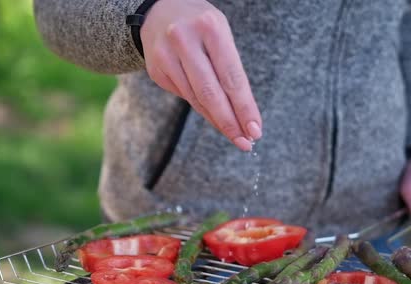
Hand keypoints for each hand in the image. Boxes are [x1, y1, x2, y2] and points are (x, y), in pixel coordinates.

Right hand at [140, 0, 260, 150]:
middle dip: (230, 122)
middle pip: (211, 93)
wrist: (157, 11)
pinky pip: (184, 96)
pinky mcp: (156, 69)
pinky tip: (214, 117)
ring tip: (235, 135)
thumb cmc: (200, 26)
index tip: (255, 130)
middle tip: (246, 143)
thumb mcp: (220, 34)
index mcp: (210, 27)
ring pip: (196, 99)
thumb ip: (230, 69)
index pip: (231, 77)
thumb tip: (242, 115)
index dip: (244, 107)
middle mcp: (184, 39)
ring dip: (218, 121)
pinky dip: (202, 109)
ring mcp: (166, 55)